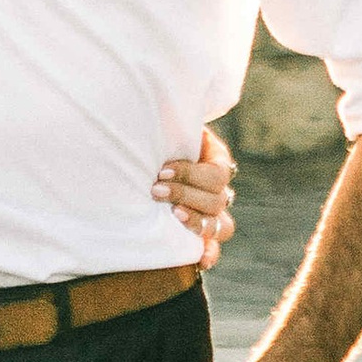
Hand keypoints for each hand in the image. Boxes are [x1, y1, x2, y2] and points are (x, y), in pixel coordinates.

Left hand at [152, 122, 236, 267]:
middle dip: (185, 194)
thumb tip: (157, 101)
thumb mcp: (165, 126)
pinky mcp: (201, 232)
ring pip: (220, 224)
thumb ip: (169, 122)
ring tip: (173, 217)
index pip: (216, 173)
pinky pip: (214, 247)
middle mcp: (218, 187)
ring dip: (196, 222)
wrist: (141, 161)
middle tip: (155, 191)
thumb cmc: (153, 139)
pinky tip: (199, 260)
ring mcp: (213, 212)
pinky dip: (208, 254)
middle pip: (217, 199)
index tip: (162, 171)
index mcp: (215, 159)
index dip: (192, 174)